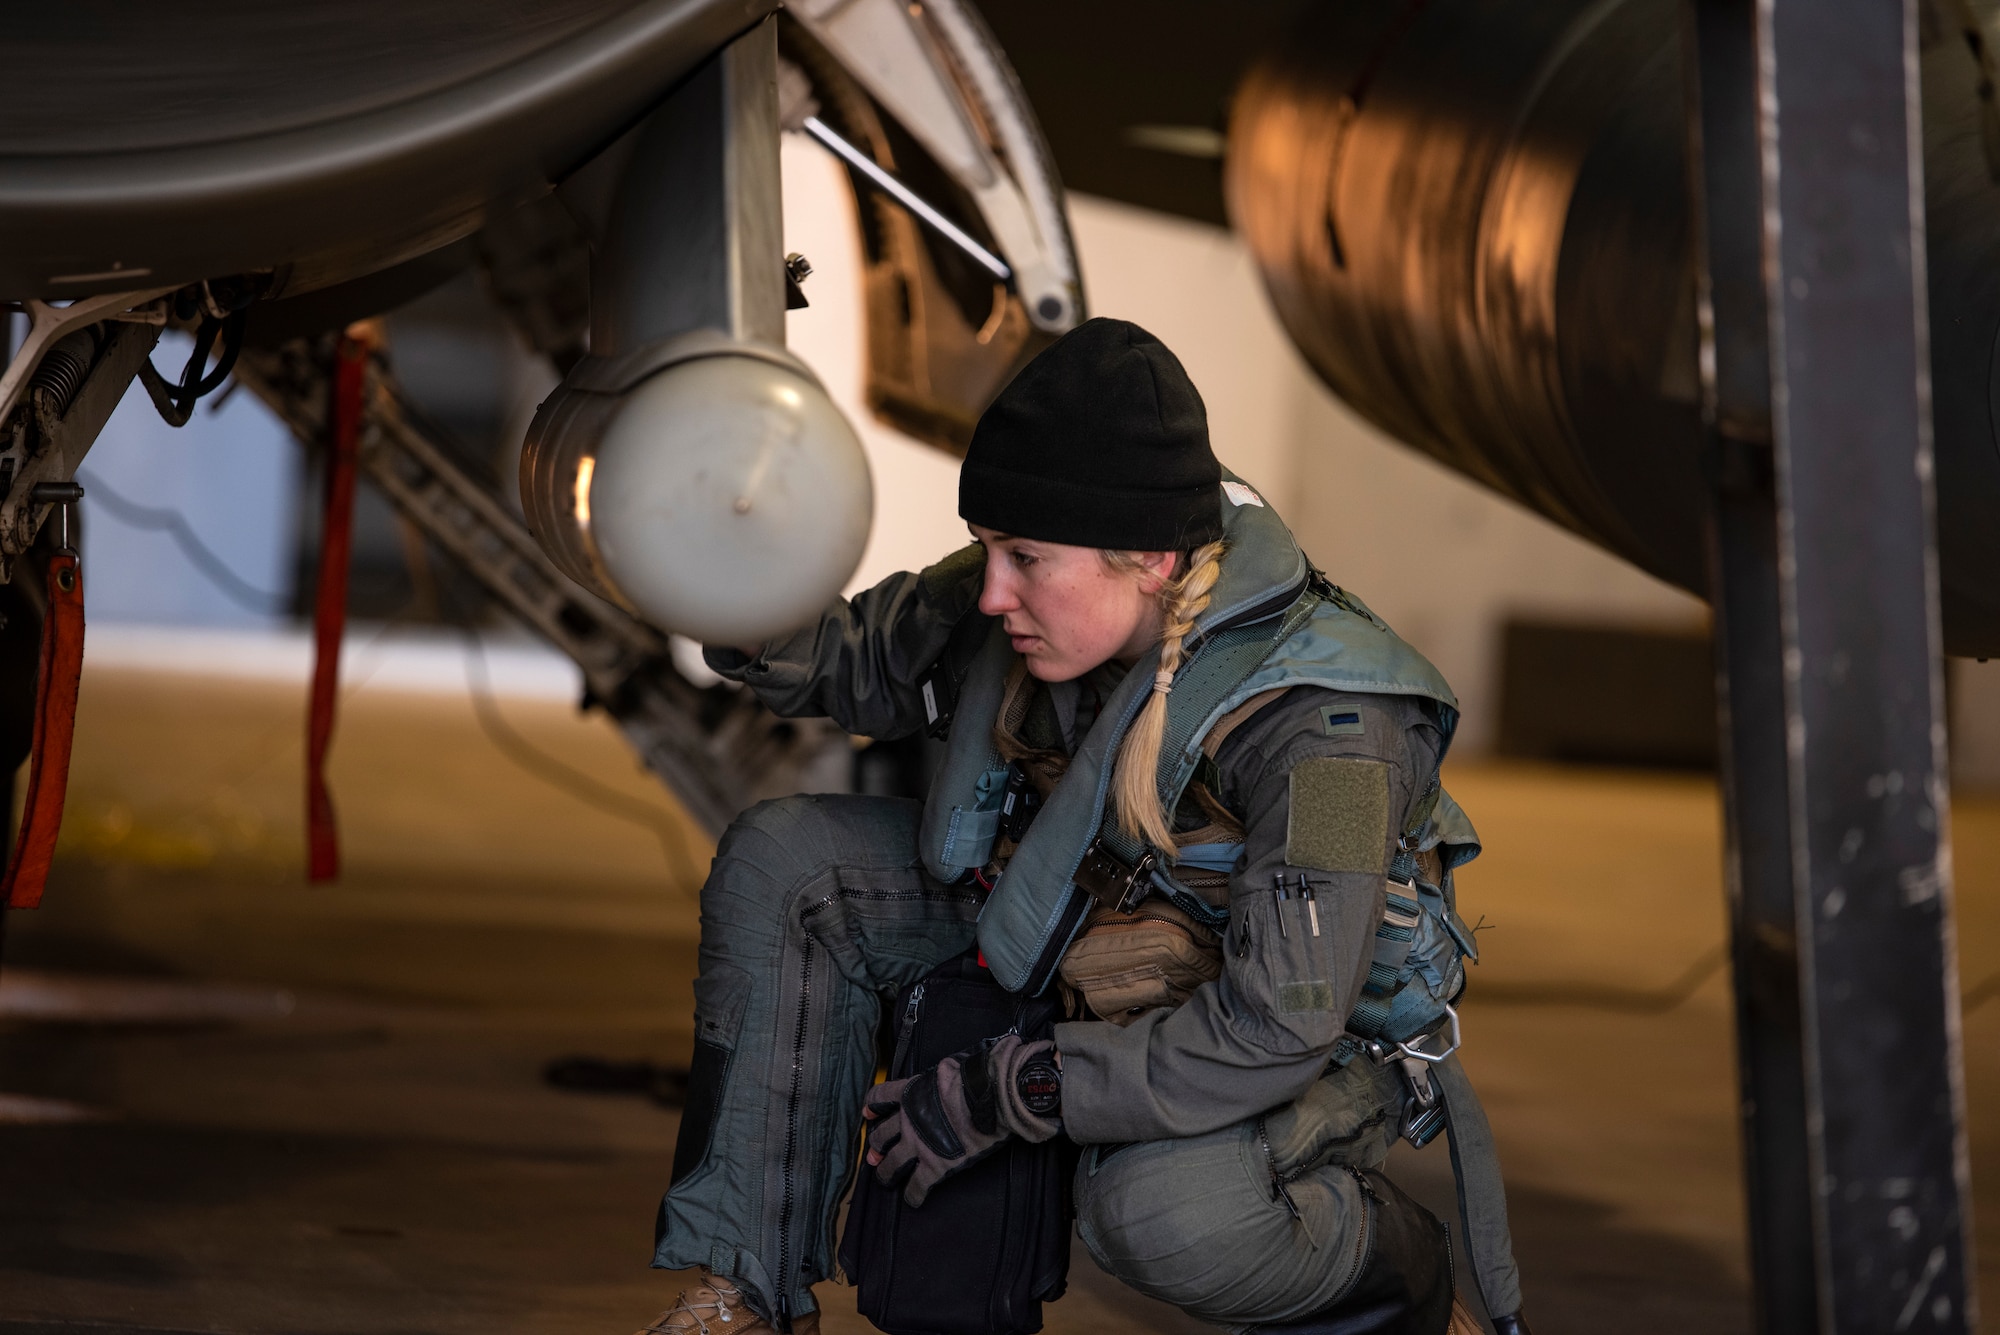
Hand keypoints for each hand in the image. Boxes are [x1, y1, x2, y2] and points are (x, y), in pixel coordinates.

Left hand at [862, 1034, 1061, 1206]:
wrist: (990, 1097)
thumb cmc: (976, 1077)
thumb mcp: (950, 1066)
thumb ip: (941, 1073)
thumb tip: (951, 1067)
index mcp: (911, 1092)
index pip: (880, 1097)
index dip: (871, 1106)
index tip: (868, 1113)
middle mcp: (908, 1120)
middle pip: (881, 1136)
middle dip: (876, 1147)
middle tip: (875, 1155)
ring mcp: (919, 1144)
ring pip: (891, 1164)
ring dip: (886, 1174)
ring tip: (886, 1180)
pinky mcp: (934, 1165)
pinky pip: (917, 1186)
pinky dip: (913, 1195)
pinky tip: (913, 1199)